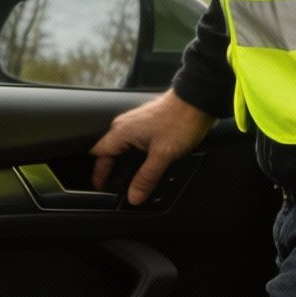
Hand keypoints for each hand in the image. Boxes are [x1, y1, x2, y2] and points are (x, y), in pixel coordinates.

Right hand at [90, 90, 213, 205]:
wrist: (197, 100)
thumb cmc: (180, 121)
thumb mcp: (162, 155)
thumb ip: (146, 178)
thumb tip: (134, 196)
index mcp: (122, 131)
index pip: (100, 154)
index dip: (98, 172)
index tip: (100, 187)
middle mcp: (125, 125)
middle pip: (109, 151)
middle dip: (109, 169)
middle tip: (114, 188)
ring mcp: (136, 122)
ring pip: (122, 146)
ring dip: (123, 162)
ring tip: (129, 180)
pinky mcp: (147, 122)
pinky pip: (133, 141)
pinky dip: (134, 155)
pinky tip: (144, 165)